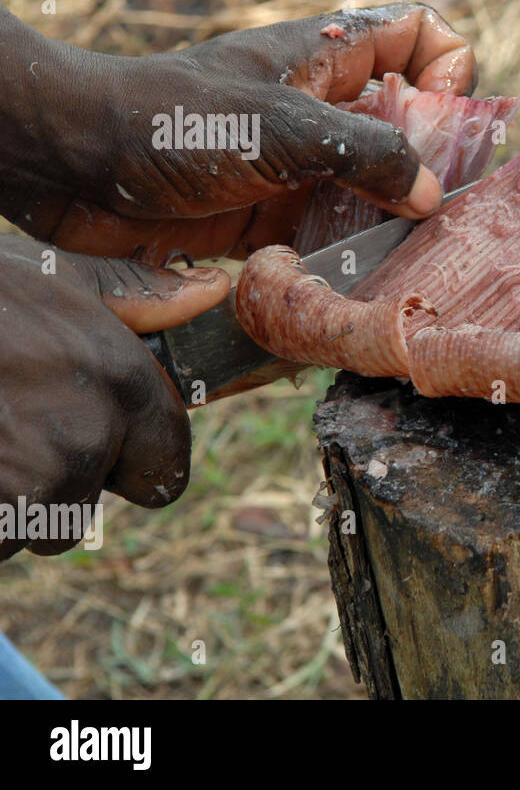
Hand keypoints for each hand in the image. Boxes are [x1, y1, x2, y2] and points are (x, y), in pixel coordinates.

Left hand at [0, 2, 475, 263]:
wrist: (75, 169)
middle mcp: (324, 109)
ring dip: (398, 219)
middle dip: (437, 163)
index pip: (419, 36)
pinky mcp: (275, 214)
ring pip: (378, 186)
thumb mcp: (285, 131)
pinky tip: (360, 280)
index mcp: (329, 60)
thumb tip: (432, 195)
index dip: (451, 71)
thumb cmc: (177, 124)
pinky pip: (336, 233)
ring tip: (410, 255)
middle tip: (442, 210)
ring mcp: (301, 164)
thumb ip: (368, 155)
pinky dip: (354, 255)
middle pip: (412, 121)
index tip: (446, 123)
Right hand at [0, 235, 227, 558]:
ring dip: (0, 504)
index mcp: (119, 379)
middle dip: (52, 482)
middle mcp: (87, 436)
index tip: (89, 443)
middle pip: (88, 506)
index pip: (165, 467)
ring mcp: (29, 482)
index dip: (129, 461)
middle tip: (1, 423)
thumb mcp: (48, 273)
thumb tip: (213, 292)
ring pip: (31, 532)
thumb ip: (133, 295)